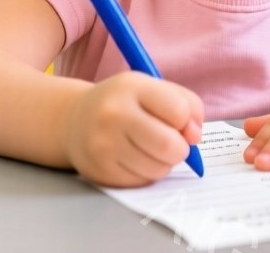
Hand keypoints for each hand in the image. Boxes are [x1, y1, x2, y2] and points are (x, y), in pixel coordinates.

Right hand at [64, 72, 202, 187]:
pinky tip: (134, 158)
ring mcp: (104, 145)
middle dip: (180, 149)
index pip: (179, 111)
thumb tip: (195, 136)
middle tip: (173, 144)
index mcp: (131, 87)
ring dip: (164, 163)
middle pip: (170, 145)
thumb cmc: (124, 103)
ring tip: (150, 149)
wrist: (74, 120)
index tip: (179, 121)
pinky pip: (142, 181)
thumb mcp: (152, 89)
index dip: (187, 121)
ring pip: (159, 168)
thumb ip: (186, 104)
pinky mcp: (100, 171)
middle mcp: (113, 114)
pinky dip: (146, 173)